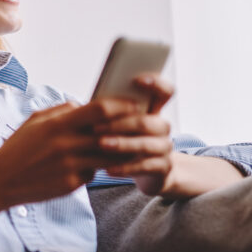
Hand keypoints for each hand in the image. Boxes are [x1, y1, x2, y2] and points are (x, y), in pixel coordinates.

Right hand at [0, 98, 142, 207]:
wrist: (0, 180)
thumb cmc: (18, 147)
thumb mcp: (35, 121)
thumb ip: (61, 111)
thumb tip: (84, 105)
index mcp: (58, 124)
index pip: (100, 109)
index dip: (121, 106)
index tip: (133, 105)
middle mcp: (66, 144)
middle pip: (111, 134)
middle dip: (129, 130)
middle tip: (141, 127)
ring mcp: (70, 166)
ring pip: (108, 157)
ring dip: (120, 152)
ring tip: (128, 147)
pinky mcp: (71, 184)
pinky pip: (93, 174)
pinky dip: (95, 169)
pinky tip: (92, 166)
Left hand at [93, 74, 174, 194]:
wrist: (147, 172)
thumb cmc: (124, 140)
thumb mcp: (118, 124)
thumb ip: (111, 112)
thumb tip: (86, 104)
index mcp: (153, 110)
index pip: (164, 91)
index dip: (156, 83)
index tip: (136, 79)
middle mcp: (162, 127)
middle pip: (147, 121)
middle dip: (120, 123)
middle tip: (95, 127)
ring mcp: (164, 148)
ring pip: (146, 144)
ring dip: (122, 144)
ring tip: (102, 145)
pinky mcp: (163, 168)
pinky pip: (145, 166)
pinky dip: (126, 167)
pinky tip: (109, 169)